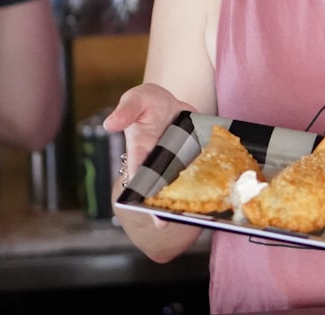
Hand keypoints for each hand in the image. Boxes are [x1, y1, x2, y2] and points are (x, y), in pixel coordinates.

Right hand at [103, 83, 195, 227]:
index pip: (137, 172)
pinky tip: (215, 194)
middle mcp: (157, 160)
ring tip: (190, 216)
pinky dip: (205, 183)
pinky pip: (197, 173)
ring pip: (179, 185)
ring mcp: (176, 162)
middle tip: (164, 224)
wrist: (171, 100)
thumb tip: (109, 124)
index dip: (138, 189)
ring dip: (183, 199)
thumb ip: (126, 111)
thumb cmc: (147, 102)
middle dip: (158, 205)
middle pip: (157, 187)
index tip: (141, 204)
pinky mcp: (192, 159)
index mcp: (140, 149)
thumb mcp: (136, 99)